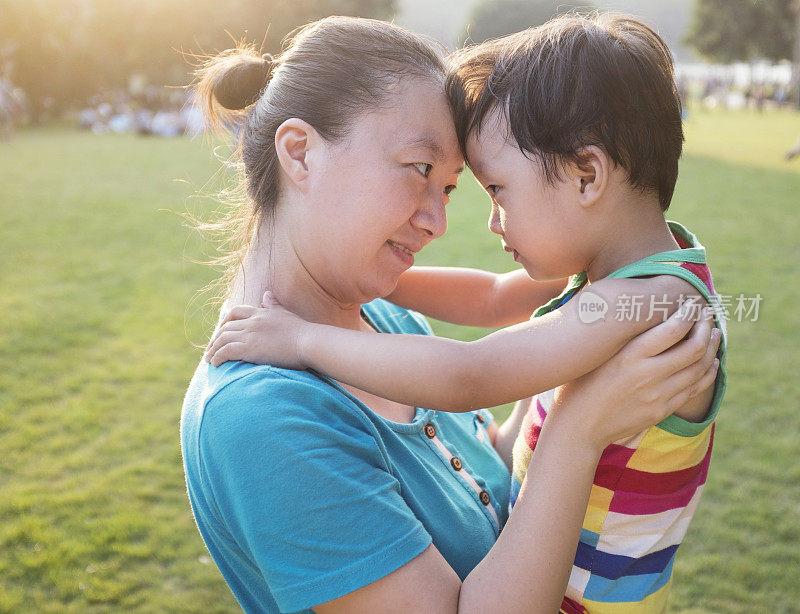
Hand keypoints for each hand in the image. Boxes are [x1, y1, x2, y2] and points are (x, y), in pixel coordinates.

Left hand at [204, 291, 310, 368]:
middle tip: (211, 349)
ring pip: (222, 339)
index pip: (235, 312)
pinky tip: (215, 363)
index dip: (224, 322)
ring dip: (213, 350)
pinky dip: (217, 357)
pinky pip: (226, 351)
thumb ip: (274, 305)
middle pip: (225, 327)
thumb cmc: (303, 332)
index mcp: (261, 313)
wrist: (309, 343)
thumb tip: (266, 294)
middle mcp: (252, 322)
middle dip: (215, 338)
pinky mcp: (249, 349)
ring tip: (209, 359)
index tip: (220, 332)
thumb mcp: (286, 314)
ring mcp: (250, 334)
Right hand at [549, 299, 720, 450]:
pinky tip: (710, 361)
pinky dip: (708, 372)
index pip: (674, 328)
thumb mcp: (597, 353)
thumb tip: (642, 307)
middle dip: (706, 326)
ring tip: (714, 333)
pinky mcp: (662, 411)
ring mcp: (658, 396)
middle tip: (708, 314)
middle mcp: (647, 375)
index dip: (690, 312)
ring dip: (712, 347)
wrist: (578, 425)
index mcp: (629, 355)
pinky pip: (695, 389)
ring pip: (700, 368)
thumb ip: (622, 334)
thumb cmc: (580, 382)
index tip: (693, 302)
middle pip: (694, 347)